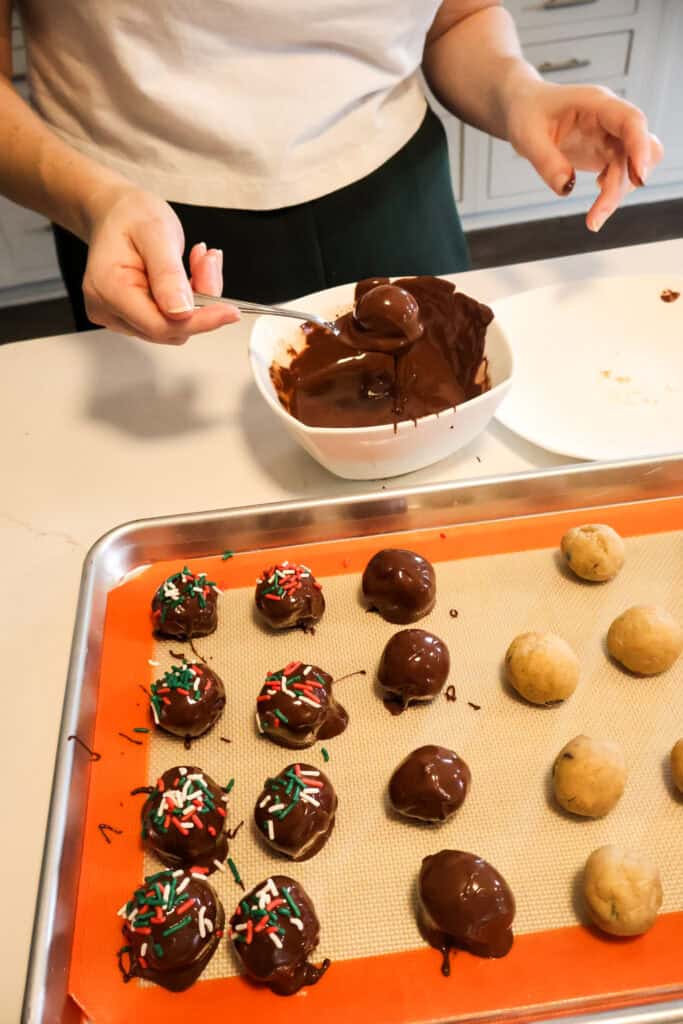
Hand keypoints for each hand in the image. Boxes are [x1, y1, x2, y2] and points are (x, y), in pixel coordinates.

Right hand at [82, 186, 238, 342]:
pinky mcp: (133, 317)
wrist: (118, 212)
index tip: (229, 311)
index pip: (160, 325)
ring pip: (175, 325)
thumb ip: (168, 273)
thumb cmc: (130, 215)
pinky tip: (191, 273)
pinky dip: (190, 300)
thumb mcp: (156, 231)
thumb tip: (182, 311)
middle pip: (170, 328)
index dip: (199, 321)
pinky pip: (172, 319)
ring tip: (199, 261)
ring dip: (197, 298)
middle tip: (209, 263)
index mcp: (109, 287)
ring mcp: (120, 315)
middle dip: (200, 302)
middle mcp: (109, 308)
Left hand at [505, 77, 663, 230]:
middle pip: (637, 150)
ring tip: (593, 218)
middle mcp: (610, 119)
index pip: (630, 120)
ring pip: (633, 165)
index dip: (640, 147)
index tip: (639, 178)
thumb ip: (546, 161)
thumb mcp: (527, 136)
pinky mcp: (606, 153)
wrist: (525, 108)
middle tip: (595, 219)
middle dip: (622, 185)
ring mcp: (610, 136)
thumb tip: (566, 189)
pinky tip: (597, 196)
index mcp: (595, 104)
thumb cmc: (527, 112)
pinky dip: (613, 190)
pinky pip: (622, 174)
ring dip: (618, 193)